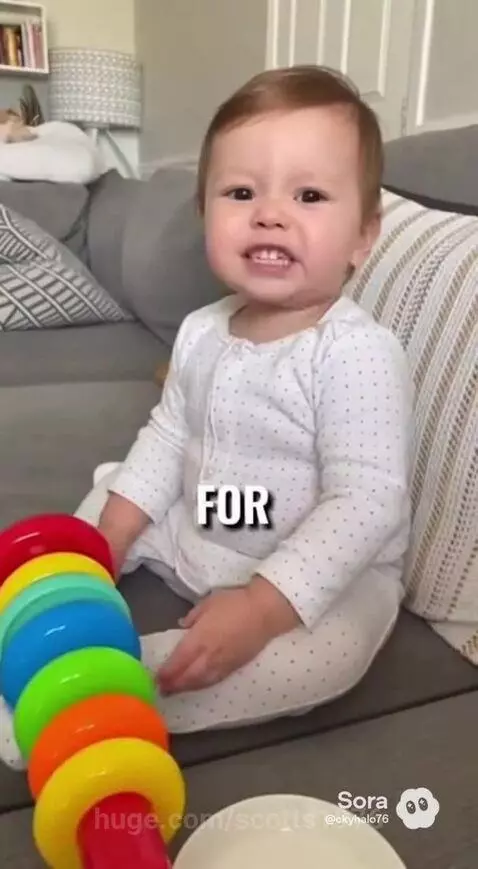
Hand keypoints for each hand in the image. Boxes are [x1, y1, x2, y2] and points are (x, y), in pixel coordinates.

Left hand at [157, 575, 299, 693]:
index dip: (167, 671)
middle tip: (161, 690)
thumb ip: (193, 616)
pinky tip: (198, 685)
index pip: (179, 660)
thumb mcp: (209, 602)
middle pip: (188, 676)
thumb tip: (183, 624)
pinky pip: (215, 680)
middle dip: (173, 685)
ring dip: (186, 688)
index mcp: (200, 637)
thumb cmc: (235, 602)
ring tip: (175, 691)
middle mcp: (209, 655)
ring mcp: (223, 663)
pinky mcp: (235, 666)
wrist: (265, 612)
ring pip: (201, 681)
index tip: (156, 677)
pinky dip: (203, 685)